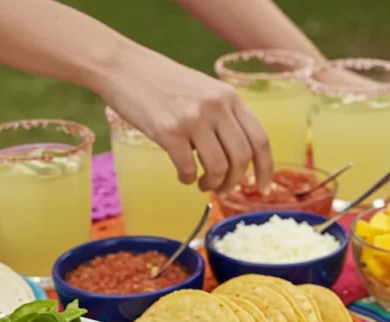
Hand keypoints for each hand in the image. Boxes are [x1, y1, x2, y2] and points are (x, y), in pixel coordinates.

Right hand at [99, 48, 272, 192]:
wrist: (122, 66)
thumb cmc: (162, 82)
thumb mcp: (204, 90)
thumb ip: (223, 116)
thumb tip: (239, 157)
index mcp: (229, 97)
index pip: (260, 139)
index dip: (267, 169)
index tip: (263, 187)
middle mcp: (216, 106)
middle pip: (242, 158)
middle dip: (236, 181)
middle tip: (223, 187)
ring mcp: (193, 118)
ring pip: (218, 168)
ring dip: (213, 184)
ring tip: (203, 183)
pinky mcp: (169, 131)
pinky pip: (188, 169)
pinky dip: (188, 179)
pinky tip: (183, 175)